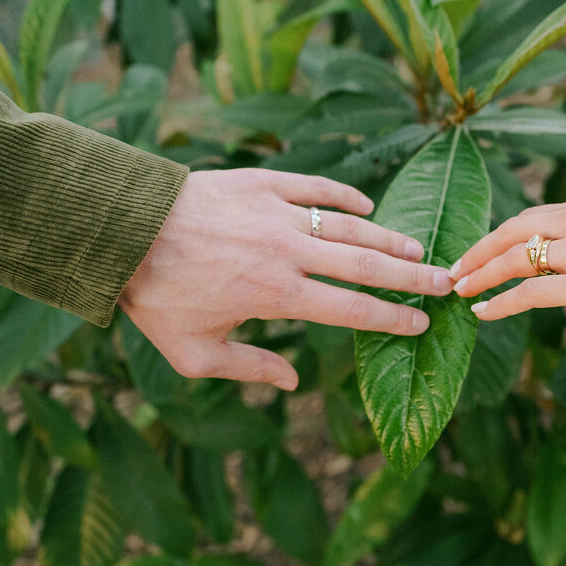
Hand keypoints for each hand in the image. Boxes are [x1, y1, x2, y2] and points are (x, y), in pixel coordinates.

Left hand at [120, 169, 453, 388]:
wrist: (120, 231)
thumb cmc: (155, 298)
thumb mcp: (195, 353)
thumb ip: (250, 368)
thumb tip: (294, 383)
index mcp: (278, 296)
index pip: (353, 309)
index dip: (393, 317)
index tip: (421, 321)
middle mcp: (287, 252)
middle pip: (366, 264)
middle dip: (412, 275)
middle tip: (445, 280)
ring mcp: (277, 213)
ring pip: (349, 225)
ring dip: (388, 238)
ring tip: (417, 248)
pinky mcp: (261, 182)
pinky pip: (315, 188)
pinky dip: (345, 198)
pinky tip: (367, 207)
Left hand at [448, 194, 565, 320]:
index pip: (532, 216)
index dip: (500, 234)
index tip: (482, 248)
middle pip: (511, 231)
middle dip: (478, 250)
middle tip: (456, 268)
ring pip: (513, 258)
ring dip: (481, 274)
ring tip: (460, 290)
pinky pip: (529, 293)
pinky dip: (501, 302)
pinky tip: (485, 312)